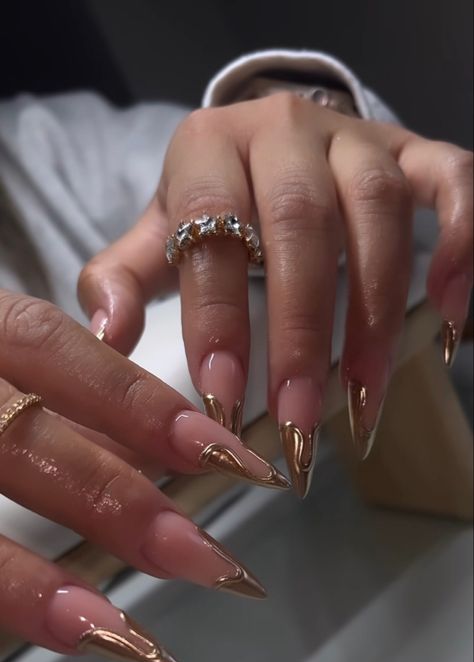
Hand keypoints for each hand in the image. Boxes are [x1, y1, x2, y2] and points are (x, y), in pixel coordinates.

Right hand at [0, 292, 285, 661]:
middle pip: (23, 439)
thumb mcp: (7, 357)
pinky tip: (70, 640)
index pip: (53, 351)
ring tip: (130, 637)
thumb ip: (65, 382)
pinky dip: (11, 599)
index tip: (224, 456)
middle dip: (117, 500)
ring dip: (47, 579)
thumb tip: (157, 431)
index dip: (136, 405)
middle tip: (210, 560)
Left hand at [78, 93, 472, 496]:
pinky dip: (460, 243)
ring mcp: (354, 137)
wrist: (266, 144)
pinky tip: (451, 312)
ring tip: (364, 400)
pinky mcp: (411, 150)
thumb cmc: (210, 206)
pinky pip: (451, 181)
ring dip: (375, 316)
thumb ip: (122, 280)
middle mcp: (282, 132)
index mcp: (207, 148)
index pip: (211, 231)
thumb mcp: (154, 236)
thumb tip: (106, 339)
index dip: (218, 317)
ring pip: (377, 215)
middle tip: (297, 424)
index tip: (223, 399)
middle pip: (301, 227)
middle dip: (301, 335)